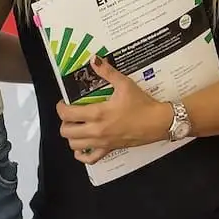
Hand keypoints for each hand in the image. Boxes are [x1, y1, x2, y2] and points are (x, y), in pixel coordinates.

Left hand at [57, 58, 173, 163]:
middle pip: (66, 132)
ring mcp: (102, 142)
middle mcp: (97, 130)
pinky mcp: (110, 149)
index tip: (64, 102)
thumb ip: (107, 72)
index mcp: (98, 113)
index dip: (61, 108)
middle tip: (71, 114)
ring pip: (74, 145)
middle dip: (65, 122)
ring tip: (77, 127)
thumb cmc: (142, 104)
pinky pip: (90, 158)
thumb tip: (94, 60)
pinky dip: (82, 155)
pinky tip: (83, 147)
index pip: (67, 114)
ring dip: (72, 136)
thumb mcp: (124, 84)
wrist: (158, 122)